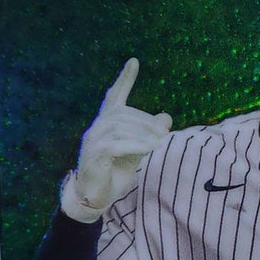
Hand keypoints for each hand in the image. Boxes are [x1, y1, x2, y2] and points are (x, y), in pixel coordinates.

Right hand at [59, 58, 171, 222]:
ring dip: (143, 134)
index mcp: (107, 124)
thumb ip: (150, 134)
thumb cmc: (116, 172)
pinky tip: (149, 149)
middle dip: (146, 122)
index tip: (134, 62)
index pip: (114, 96)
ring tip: (159, 144)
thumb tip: (166, 116)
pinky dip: (134, 145)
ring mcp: (92, 140)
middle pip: (123, 113)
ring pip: (119, 127)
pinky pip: (114, 144)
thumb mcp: (138, 151)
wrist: (96, 197)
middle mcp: (97, 128)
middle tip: (165, 134)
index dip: (124, 80)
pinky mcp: (93, 155)